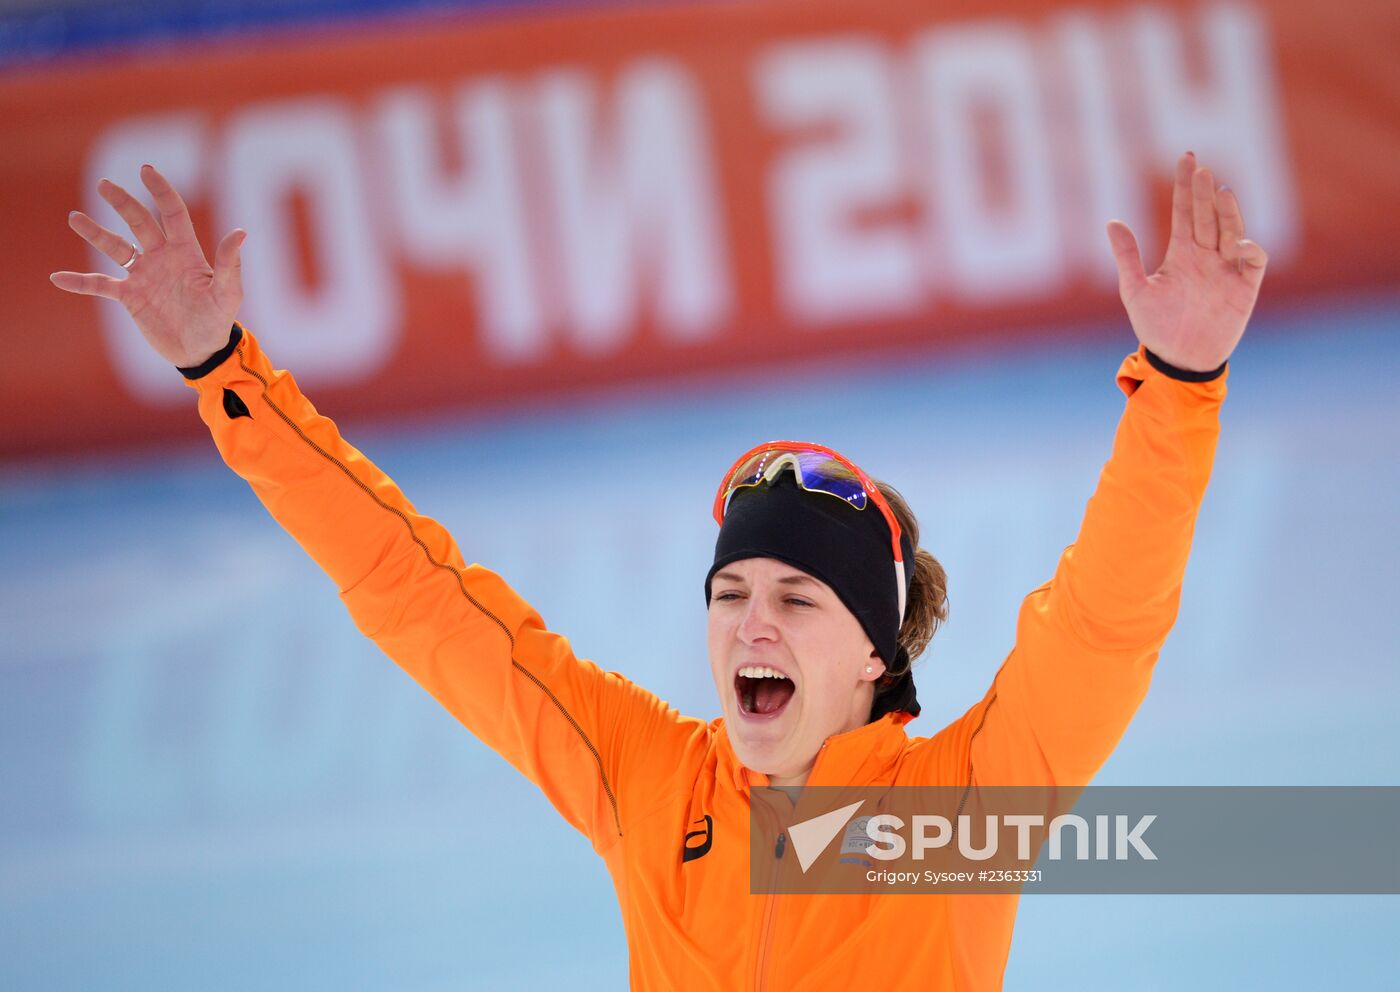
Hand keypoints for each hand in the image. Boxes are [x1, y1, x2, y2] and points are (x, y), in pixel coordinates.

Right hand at [50, 164, 245, 368]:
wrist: (202, 352)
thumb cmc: (218, 321)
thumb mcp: (228, 295)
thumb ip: (230, 265)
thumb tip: (240, 232)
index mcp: (186, 252)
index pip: (173, 213)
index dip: (160, 192)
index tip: (146, 170)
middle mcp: (162, 258)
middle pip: (139, 223)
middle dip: (123, 203)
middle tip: (104, 184)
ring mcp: (143, 276)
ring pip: (115, 248)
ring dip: (95, 233)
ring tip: (74, 218)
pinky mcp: (130, 297)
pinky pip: (100, 286)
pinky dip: (80, 283)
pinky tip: (58, 278)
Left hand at [1106, 151, 1268, 371]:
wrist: (1179, 362)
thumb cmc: (1156, 329)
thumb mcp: (1135, 292)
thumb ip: (1127, 257)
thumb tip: (1111, 222)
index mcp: (1181, 253)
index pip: (1184, 211)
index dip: (1185, 185)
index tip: (1187, 157)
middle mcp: (1206, 256)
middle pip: (1208, 215)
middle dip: (1204, 191)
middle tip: (1200, 167)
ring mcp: (1226, 269)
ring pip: (1232, 230)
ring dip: (1227, 211)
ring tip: (1220, 191)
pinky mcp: (1244, 287)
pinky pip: (1254, 260)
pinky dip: (1249, 249)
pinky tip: (1235, 244)